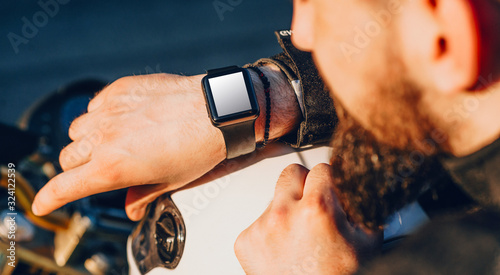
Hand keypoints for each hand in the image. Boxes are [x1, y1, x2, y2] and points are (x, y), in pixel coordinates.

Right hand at [32, 65, 299, 219]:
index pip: (65, 187)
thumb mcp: (170, 181)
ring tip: (117, 140)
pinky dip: (102, 115)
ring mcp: (108, 111)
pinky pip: (95, 105)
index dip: (50, 198)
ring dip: (89, 139)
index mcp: (112, 167)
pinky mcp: (118, 89)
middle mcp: (103, 138)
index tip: (44, 204)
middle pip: (68, 158)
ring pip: (78, 130)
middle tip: (103, 167)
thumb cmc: (198, 147)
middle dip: (79, 167)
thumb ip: (143, 195)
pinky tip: (126, 118)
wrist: (215, 111)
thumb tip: (133, 207)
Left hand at [234, 164, 381, 274]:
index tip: (331, 189)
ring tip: (300, 235)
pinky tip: (284, 247)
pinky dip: (271, 230)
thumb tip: (357, 185)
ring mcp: (261, 227)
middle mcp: (284, 214)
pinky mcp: (245, 240)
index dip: (331, 180)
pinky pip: (258, 220)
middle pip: (291, 173)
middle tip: (314, 204)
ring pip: (274, 197)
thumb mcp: (367, 241)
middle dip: (305, 184)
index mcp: (317, 209)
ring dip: (287, 208)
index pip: (322, 169)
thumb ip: (361, 206)